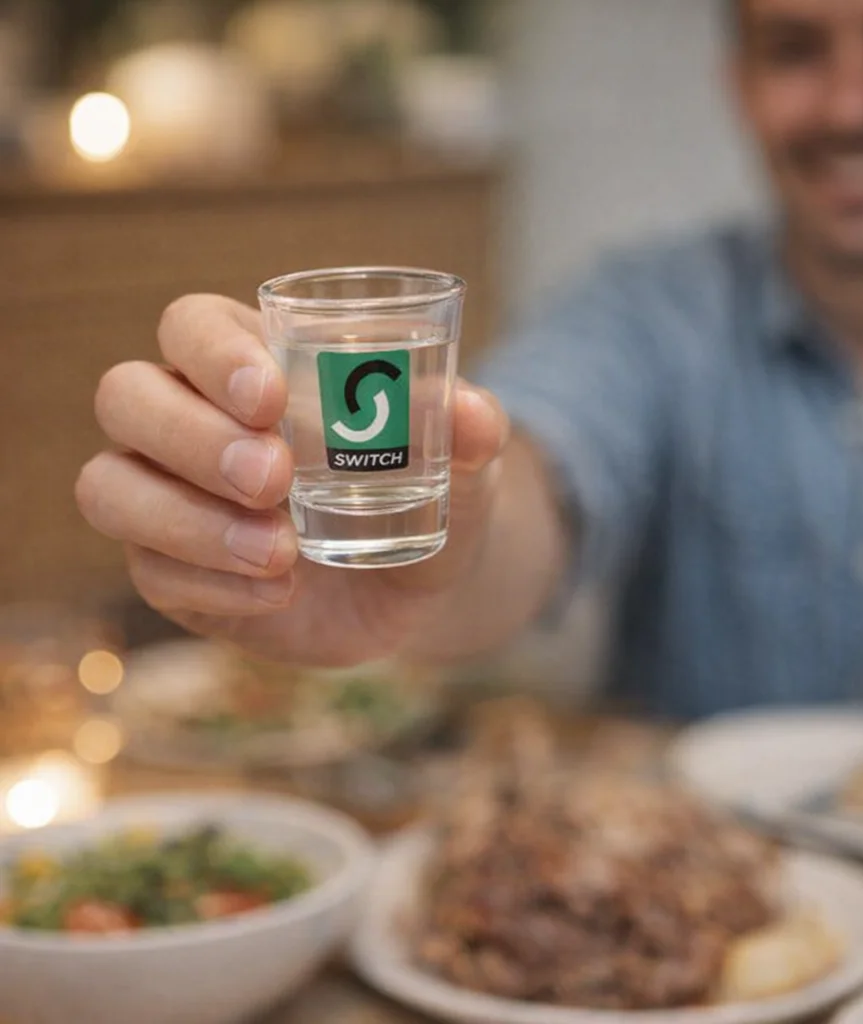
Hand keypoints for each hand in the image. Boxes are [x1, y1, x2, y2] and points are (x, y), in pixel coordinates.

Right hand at [76, 294, 508, 664]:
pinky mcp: (174, 572)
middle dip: (193, 437)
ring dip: (188, 520)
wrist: (414, 583)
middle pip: (128, 397)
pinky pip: (152, 573)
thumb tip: (474, 414)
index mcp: (249, 364)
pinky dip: (213, 586)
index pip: (192, 326)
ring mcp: (170, 498)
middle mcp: (189, 421)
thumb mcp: (464, 462)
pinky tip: (280, 594)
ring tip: (281, 550)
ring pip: (110, 488)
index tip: (271, 395)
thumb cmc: (426, 489)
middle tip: (273, 477)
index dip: (214, 353)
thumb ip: (473, 430)